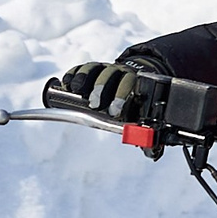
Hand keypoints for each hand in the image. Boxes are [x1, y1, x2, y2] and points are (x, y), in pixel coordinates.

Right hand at [52, 58, 167, 122]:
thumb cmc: (135, 105)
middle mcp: (119, 72)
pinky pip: (82, 68)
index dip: (121, 95)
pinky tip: (66, 83)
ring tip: (77, 90)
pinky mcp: (91, 69)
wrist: (133, 79)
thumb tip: (151, 149)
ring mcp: (105, 69)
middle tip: (94, 104)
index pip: (128, 83)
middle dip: (101, 87)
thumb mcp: (140, 115)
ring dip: (84, 78)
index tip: (114, 111)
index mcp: (134, 82)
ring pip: (95, 68)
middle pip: (110, 73)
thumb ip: (144, 131)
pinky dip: (74, 74)